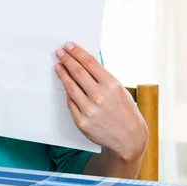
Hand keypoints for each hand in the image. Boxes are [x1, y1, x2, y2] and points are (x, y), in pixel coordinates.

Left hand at [54, 42, 147, 162]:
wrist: (129, 139)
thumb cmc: (125, 111)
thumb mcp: (119, 90)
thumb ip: (102, 77)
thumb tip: (83, 61)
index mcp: (112, 85)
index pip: (89, 63)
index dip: (77, 52)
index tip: (68, 45)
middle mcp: (100, 96)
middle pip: (77, 72)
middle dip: (66, 59)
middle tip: (59, 52)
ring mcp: (89, 109)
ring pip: (70, 86)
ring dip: (62, 73)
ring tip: (58, 66)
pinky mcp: (81, 121)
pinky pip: (70, 102)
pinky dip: (67, 92)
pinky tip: (65, 85)